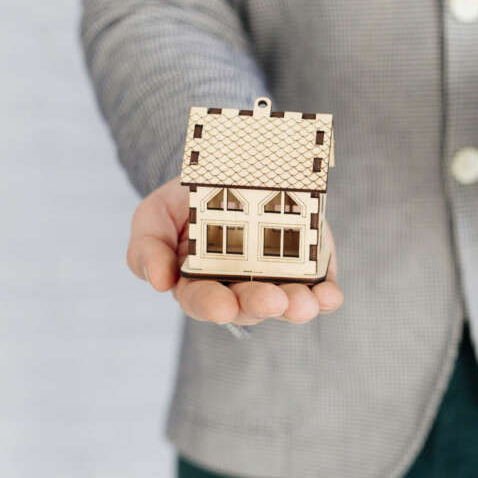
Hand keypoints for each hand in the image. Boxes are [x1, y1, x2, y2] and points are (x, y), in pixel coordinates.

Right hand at [126, 178, 343, 324]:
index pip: (202, 301)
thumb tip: (158, 282)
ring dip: (298, 306)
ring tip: (305, 303)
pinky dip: (326, 296)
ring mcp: (276, 278)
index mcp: (198, 282)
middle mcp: (240, 287)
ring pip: (288, 303)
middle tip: (273, 300)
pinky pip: (320, 288)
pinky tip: (330, 296)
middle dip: (260, 304)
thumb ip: (147, 247)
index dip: (212, 306)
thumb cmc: (187, 201)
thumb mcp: (155, 214)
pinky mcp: (309, 266)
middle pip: (249, 306)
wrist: (231, 171)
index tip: (222, 305)